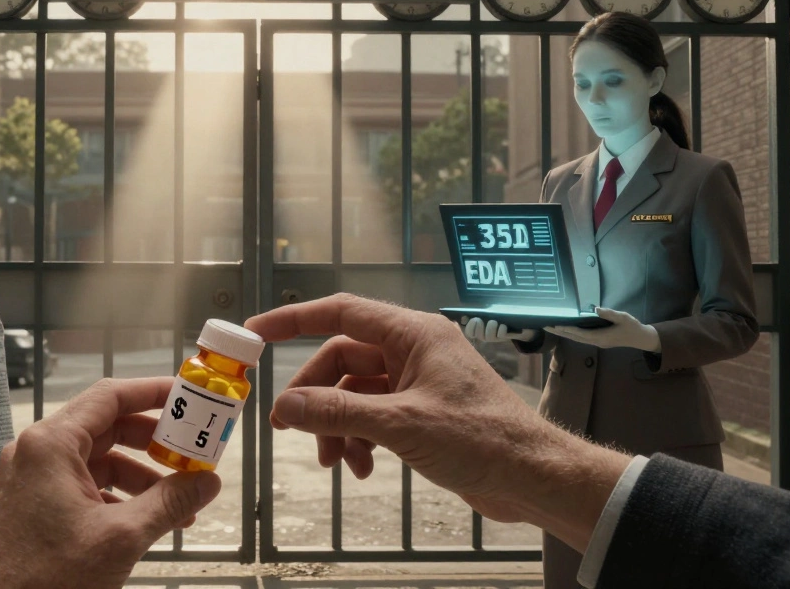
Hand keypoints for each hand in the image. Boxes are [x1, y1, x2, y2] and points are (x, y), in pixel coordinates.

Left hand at [0, 378, 220, 588]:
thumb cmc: (46, 581)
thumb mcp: (122, 537)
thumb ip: (170, 503)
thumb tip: (207, 482)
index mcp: (51, 445)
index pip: (109, 397)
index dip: (152, 392)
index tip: (188, 397)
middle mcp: (38, 453)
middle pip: (107, 426)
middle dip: (154, 441)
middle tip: (192, 450)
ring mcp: (34, 479)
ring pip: (100, 460)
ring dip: (142, 476)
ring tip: (179, 500)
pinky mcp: (36, 504)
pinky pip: (86, 485)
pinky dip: (119, 496)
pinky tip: (148, 520)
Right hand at [246, 293, 629, 552]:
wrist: (532, 476)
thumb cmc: (481, 439)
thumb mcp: (401, 425)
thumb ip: (340, 412)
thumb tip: (287, 405)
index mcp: (412, 334)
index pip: (340, 313)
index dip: (294, 320)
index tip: (256, 333)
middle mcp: (413, 350)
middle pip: (343, 360)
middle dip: (316, 395)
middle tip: (288, 426)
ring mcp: (418, 381)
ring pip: (356, 392)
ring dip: (337, 425)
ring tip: (335, 463)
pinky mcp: (423, 411)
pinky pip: (374, 415)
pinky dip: (360, 438)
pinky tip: (362, 468)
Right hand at [461, 316, 537, 342]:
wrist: (520, 322)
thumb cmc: (501, 314)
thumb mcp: (490, 312)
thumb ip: (479, 312)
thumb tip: (465, 313)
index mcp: (480, 328)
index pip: (470, 332)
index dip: (469, 327)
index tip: (471, 319)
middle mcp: (487, 334)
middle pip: (478, 335)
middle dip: (477, 328)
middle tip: (478, 320)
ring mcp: (496, 337)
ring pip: (489, 337)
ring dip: (490, 329)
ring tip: (493, 322)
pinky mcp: (506, 337)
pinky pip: (501, 336)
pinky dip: (501, 331)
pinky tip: (503, 326)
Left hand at [546, 306, 658, 350]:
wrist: (641, 338)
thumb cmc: (632, 327)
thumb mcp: (623, 317)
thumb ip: (609, 313)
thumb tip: (595, 308)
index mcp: (601, 337)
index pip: (580, 333)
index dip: (568, 329)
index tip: (556, 325)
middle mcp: (596, 342)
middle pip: (575, 338)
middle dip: (560, 332)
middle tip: (545, 326)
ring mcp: (597, 343)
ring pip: (577, 339)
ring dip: (564, 334)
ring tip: (552, 328)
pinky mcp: (599, 341)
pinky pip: (582, 338)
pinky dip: (572, 334)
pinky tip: (567, 330)